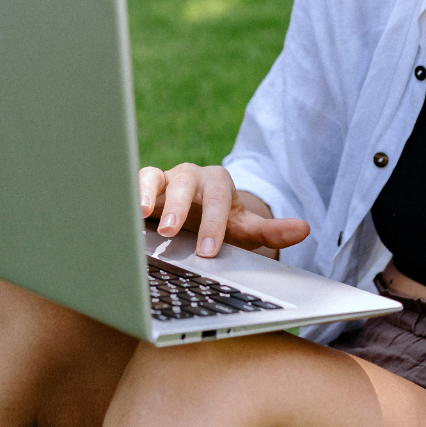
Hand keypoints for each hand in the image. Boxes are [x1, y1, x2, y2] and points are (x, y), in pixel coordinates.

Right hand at [138, 163, 310, 258]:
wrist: (196, 213)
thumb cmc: (220, 222)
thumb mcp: (244, 228)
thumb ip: (270, 230)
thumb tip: (305, 229)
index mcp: (219, 184)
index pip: (219, 199)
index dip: (214, 223)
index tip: (209, 250)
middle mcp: (191, 177)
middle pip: (186, 183)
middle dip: (180, 207)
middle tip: (174, 233)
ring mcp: (165, 178)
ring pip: (155, 176)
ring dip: (147, 192)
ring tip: (139, 213)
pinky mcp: (143, 185)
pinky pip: (133, 181)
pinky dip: (127, 192)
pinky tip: (120, 212)